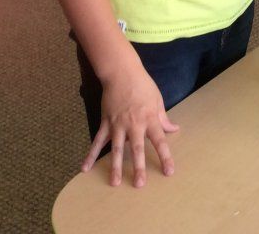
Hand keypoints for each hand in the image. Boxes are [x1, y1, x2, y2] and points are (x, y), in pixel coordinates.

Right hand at [82, 62, 178, 187]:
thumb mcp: (157, 100)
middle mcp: (134, 124)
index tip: (168, 171)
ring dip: (115, 167)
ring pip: (116, 149)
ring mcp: (117, 124)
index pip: (160, 141)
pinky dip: (90, 155)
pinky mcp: (105, 122)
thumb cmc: (143, 86)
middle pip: (136, 149)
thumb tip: (173, 129)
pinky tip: (85, 168)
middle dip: (138, 167)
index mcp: (150, 119)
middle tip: (139, 184)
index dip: (165, 156)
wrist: (122, 73)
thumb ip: (163, 117)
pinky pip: (97, 141)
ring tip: (114, 183)